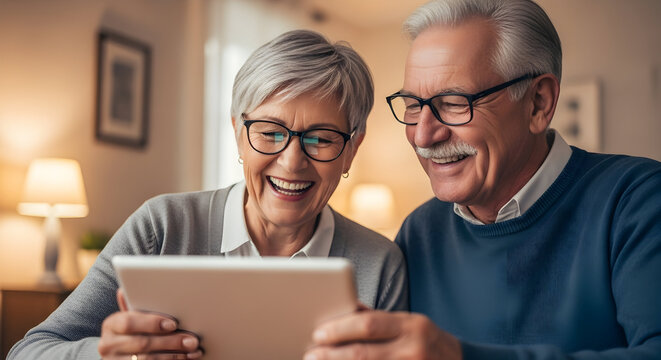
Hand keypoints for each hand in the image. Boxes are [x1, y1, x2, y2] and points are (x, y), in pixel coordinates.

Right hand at [98, 289, 202, 358]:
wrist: (118, 356)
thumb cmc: (129, 332)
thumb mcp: (130, 318)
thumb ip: (134, 306)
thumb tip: (125, 290)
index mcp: (111, 325)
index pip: (129, 322)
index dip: (152, 323)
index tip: (173, 324)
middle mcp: (108, 345)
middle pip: (142, 343)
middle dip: (170, 341)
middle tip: (192, 340)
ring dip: (174, 355)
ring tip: (193, 350)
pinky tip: (185, 359)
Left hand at [304, 311, 461, 359]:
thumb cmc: (427, 342)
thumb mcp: (408, 324)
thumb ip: (378, 318)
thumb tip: (344, 309)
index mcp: (412, 325)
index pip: (370, 324)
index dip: (341, 328)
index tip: (318, 332)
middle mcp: (414, 348)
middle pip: (365, 352)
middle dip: (333, 354)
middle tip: (311, 354)